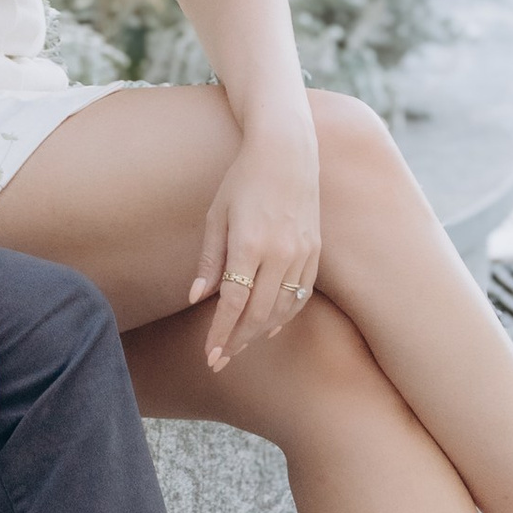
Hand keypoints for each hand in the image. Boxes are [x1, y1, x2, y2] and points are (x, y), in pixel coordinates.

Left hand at [187, 138, 321, 369]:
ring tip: (240, 346)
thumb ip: (209, 261)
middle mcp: (280, 252)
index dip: (221, 333)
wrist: (286, 151)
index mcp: (250, 243)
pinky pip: (302, 293)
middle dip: (238, 340)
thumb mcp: (216, 216)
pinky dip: (287, 314)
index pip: (234, 302)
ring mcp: (302, 252)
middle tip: (220, 360)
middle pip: (259, 312)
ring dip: (260, 332)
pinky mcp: (315, 250)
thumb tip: (197, 299)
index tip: (210, 356)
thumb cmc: (242, 179)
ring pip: (283, 308)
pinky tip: (271, 327)